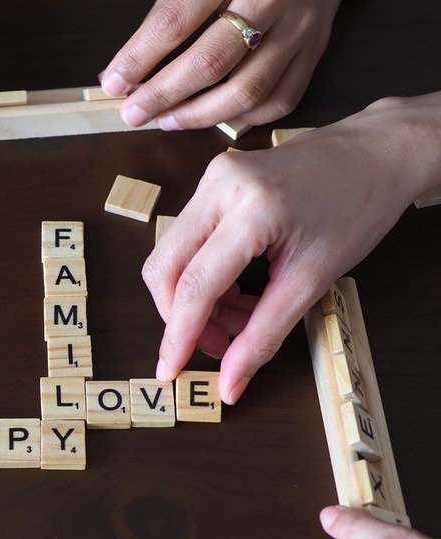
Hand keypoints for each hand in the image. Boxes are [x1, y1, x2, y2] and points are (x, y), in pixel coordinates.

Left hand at [100, 0, 339, 129]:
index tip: (114, 82)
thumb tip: (122, 69)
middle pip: (211, 61)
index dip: (139, 57)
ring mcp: (300, 27)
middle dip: (164, 94)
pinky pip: (280, 100)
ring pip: (247, 89)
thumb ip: (167, 14)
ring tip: (167, 120)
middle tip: (134, 113)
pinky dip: (243, 117)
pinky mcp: (317, 50)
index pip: (175, 20)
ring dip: (200, 115)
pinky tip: (213, 117)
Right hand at [142, 94, 440, 403]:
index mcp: (252, 209)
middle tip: (216, 345)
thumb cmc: (358, 207)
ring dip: (193, 298)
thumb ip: (264, 335)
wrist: (377, 152)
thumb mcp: (313, 280)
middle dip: (180, 317)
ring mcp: (212, 178)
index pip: (194, 285)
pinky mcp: (212, 180)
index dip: (178, 335)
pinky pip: (186, 238)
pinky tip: (235, 288)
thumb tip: (231, 383)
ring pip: (171, 255)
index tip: (170, 371)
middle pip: (165, 268)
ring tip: (238, 316)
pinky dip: (202, 274)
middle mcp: (220, 186)